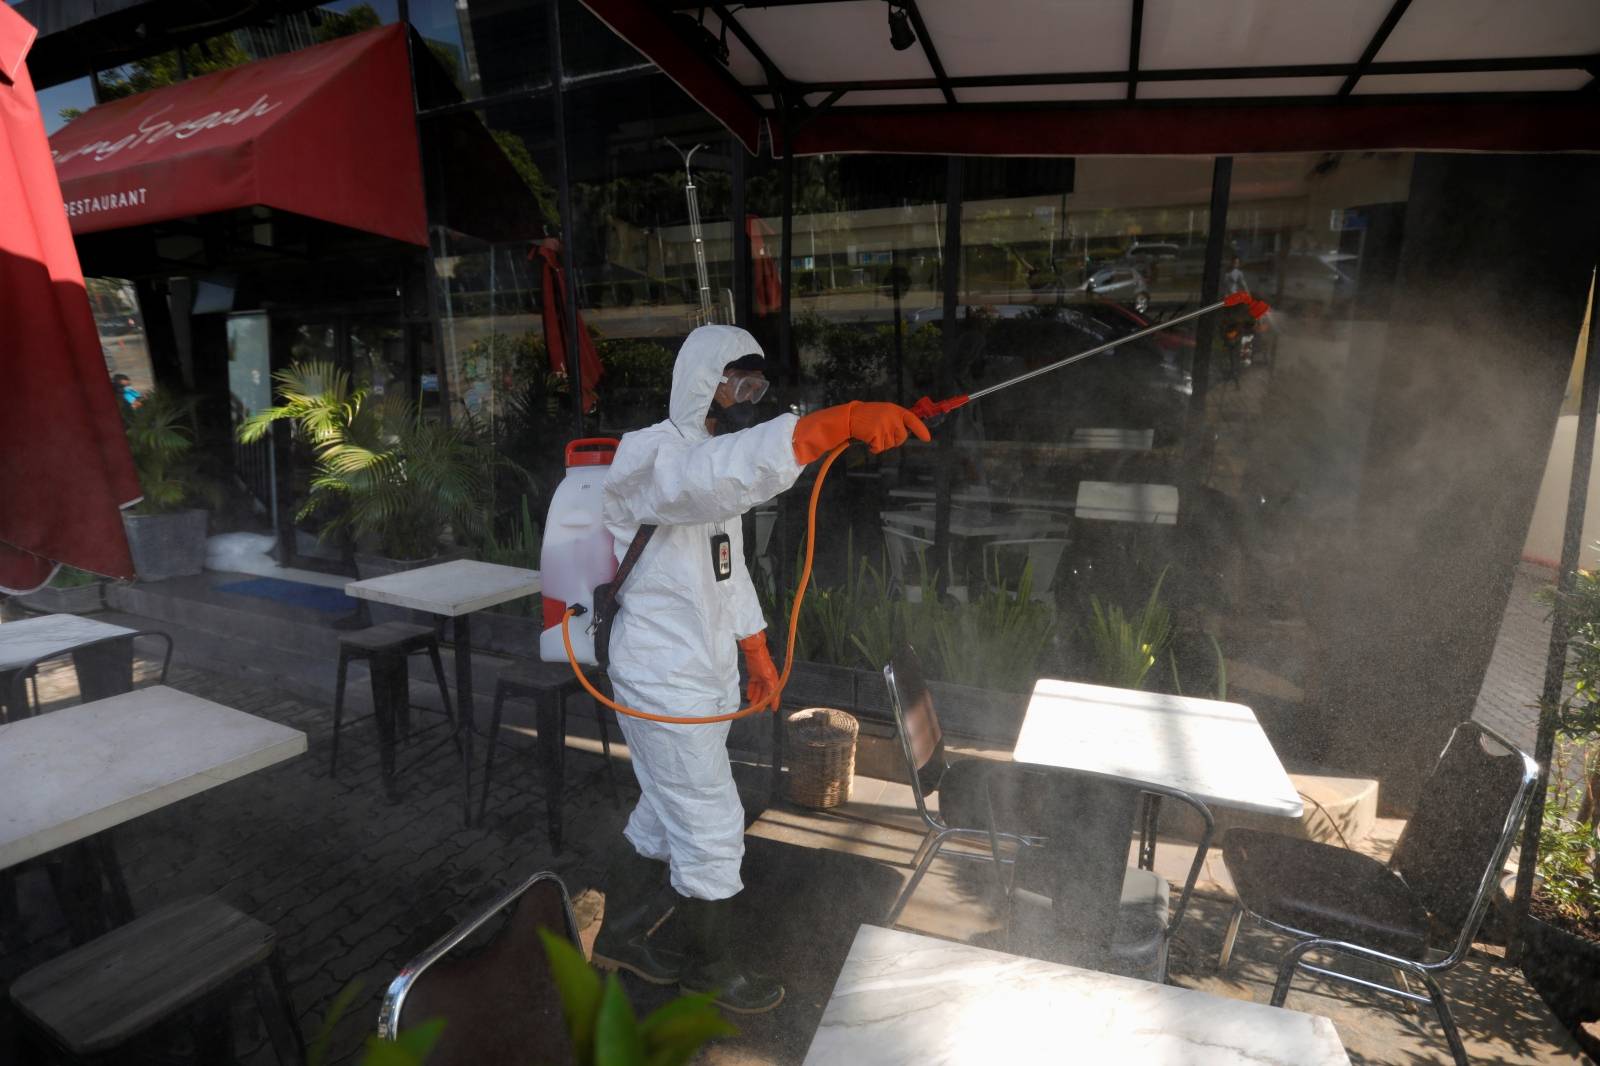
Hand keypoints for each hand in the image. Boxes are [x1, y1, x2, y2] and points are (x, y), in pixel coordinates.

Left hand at [739, 631, 780, 710]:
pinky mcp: (754, 674)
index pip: (774, 693)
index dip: (774, 702)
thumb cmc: (762, 662)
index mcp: (773, 680)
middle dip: (762, 702)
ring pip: (758, 690)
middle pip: (765, 693)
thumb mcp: (767, 676)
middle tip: (758, 711)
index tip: (774, 709)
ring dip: (755, 698)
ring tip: (751, 706)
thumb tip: (773, 696)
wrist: (754, 651)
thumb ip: (771, 686)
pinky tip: (749, 696)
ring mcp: (761, 677)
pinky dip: (751, 691)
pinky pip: (753, 685)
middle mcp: (768, 679)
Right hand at [793, 401, 930, 462]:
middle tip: (880, 434)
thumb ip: (895, 420)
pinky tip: (867, 439)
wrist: (848, 417)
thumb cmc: (865, 416)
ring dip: (881, 444)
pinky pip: (880, 448)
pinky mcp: (877, 433)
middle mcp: (893, 416)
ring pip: (891, 445)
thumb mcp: (883, 413)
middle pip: (902, 438)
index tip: (927, 439)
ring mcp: (885, 425)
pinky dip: (874, 448)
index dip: (921, 430)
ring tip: (871, 433)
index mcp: (895, 410)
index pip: (912, 420)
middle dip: (893, 440)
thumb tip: (905, 434)